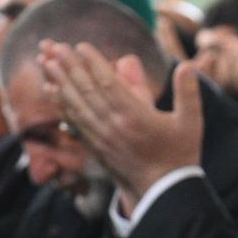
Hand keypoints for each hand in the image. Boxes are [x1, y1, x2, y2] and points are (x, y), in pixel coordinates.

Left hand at [37, 41, 202, 205]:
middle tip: (55, 46)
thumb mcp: (191, 122)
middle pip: (87, 91)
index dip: (93, 64)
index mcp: (136, 117)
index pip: (109, 84)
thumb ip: (188, 92)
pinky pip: (74, 120)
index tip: (81, 46)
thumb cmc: (180, 154)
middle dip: (69, 66)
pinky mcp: (95, 146)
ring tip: (47, 62)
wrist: (162, 191)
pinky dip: (61, 103)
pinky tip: (51, 90)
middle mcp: (114, 125)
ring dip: (60, 81)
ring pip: (76, 104)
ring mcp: (102, 137)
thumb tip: (187, 65)